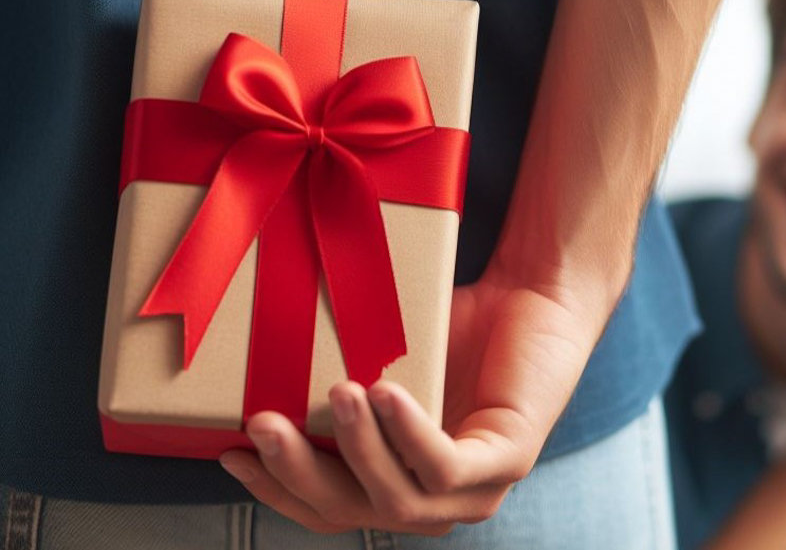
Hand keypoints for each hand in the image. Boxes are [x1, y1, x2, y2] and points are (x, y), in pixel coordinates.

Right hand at [218, 259, 615, 534]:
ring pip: (399, 500)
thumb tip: (253, 383)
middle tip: (262, 423)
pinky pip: (446, 466)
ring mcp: (477, 490)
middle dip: (300, 475)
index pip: (328, 509)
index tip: (231, 454)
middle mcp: (436, 502)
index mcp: (399, 484)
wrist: (532, 295)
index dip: (277, 491)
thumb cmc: (455, 328)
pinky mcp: (509, 460)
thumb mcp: (380, 364)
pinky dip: (410, 433)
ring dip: (357, 451)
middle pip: (353, 512)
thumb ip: (334, 389)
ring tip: (334, 393)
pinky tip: (386, 392)